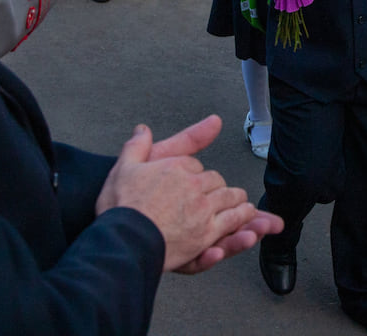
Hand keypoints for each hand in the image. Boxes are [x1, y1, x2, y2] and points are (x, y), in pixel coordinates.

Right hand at [95, 118, 281, 272]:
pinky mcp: (206, 233)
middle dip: (222, 188)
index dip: (197, 175)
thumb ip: (137, 145)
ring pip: (231, 200)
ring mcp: (203, 210)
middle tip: (228, 195)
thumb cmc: (120, 206)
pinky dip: (240, 220)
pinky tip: (245, 223)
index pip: (197, 167)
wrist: (122, 239)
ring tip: (245, 207)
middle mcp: (194, 186)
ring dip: (239, 203)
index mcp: (177, 167)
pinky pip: (231, 222)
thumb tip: (143, 128)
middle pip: (217, 183)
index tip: (195, 181)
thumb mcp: (125, 167)